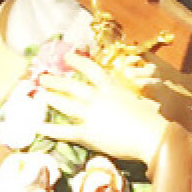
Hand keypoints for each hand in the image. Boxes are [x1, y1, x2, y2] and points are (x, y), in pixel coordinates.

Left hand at [30, 52, 191, 167]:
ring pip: (65, 104)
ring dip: (51, 99)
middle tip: (43, 77)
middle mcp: (98, 98)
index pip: (91, 69)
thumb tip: (123, 94)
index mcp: (112, 87)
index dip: (77, 61)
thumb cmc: (151, 118)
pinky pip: (65, 131)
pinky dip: (50, 129)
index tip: (67, 56)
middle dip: (56, 80)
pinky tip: (39, 127)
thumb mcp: (137, 98)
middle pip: (71, 86)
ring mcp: (91, 115)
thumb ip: (124, 95)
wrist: (152, 135)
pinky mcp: (88, 134)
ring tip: (41, 96)